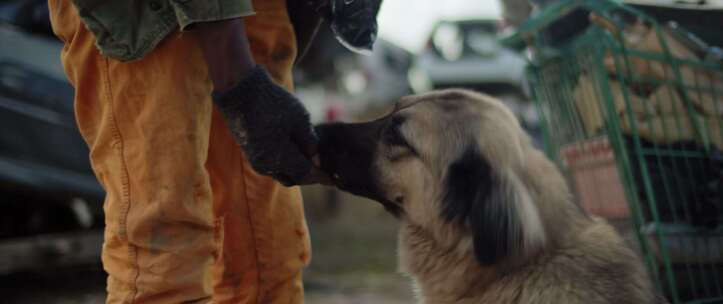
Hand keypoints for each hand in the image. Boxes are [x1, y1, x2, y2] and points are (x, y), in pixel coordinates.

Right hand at [213, 65, 328, 185]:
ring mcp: (256, 160)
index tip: (332, 176)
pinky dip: (284, 162)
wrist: (240, 92)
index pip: (306, 175)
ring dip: (294, 169)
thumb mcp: (300, 119)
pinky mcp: (251, 153)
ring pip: (281, 172)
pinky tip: (293, 150)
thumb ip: (310, 143)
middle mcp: (266, 166)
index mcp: (280, 159)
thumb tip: (316, 160)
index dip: (320, 175)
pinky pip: (271, 165)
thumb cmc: (273, 103)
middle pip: (293, 178)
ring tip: (308, 157)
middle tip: (321, 167)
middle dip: (308, 175)